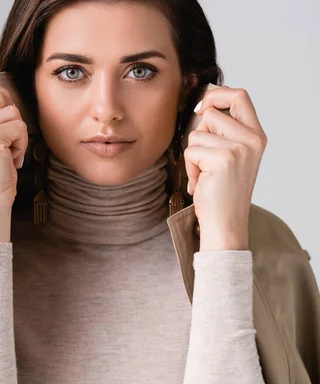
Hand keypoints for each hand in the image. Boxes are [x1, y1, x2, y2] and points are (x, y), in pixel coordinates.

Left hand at [184, 86, 267, 250]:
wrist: (225, 225)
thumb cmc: (222, 194)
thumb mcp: (231, 157)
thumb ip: (224, 131)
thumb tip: (203, 102)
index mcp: (257, 136)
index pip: (239, 95)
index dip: (216, 95)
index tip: (202, 108)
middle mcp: (252, 139)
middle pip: (213, 111)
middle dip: (200, 133)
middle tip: (205, 157)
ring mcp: (239, 148)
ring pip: (198, 133)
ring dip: (193, 155)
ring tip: (204, 175)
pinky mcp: (223, 159)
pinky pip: (191, 150)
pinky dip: (190, 168)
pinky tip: (201, 183)